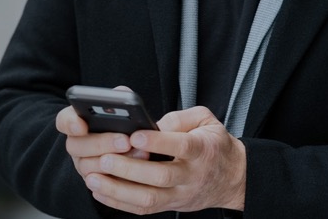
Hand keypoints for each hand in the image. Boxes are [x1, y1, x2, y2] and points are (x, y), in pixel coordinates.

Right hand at [55, 98, 144, 180]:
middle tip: (125, 140)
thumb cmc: (126, 122)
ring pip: (88, 167)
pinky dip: (120, 179)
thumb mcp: (122, 106)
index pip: (63, 120)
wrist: (137, 147)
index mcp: (77, 122)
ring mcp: (83, 165)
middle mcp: (76, 145)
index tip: (81, 124)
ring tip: (141, 154)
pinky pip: (102, 185)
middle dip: (102, 143)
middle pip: (76, 146)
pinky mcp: (97, 183)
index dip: (70, 123)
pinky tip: (138, 172)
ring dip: (115, 162)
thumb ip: (118, 98)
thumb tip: (122, 92)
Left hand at [81, 106, 245, 214]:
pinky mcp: (171, 205)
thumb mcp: (205, 120)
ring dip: (119, 190)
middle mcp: (191, 175)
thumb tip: (151, 123)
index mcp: (202, 149)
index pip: (181, 146)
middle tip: (104, 158)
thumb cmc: (214, 144)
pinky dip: (119, 202)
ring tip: (95, 177)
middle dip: (130, 169)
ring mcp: (181, 194)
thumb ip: (179, 118)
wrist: (232, 177)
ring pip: (149, 198)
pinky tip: (101, 190)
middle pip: (161, 176)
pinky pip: (144, 209)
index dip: (157, 142)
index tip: (135, 136)